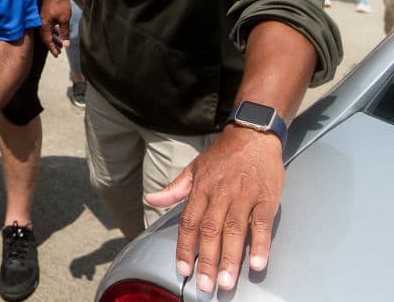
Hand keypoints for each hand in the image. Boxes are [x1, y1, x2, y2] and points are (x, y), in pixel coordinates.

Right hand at [38, 0, 71, 55]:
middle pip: (45, 37)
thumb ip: (64, 33)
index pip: (47, 40)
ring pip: (48, 31)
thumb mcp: (64, 20)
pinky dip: (53, 31)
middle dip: (52, 44)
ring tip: (61, 44)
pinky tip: (59, 32)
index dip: (52, 48)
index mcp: (44, 24)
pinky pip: (49, 26)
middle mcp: (41, 22)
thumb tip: (66, 45)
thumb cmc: (61, 4)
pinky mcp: (47, 14)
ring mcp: (43, 18)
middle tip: (59, 52)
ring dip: (54, 38)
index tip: (57, 55)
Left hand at [145, 126, 284, 293]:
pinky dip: (260, 244)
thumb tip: (151, 199)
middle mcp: (221, 194)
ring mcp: (244, 196)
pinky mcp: (266, 198)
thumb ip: (175, 189)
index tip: (183, 269)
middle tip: (206, 284)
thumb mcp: (194, 168)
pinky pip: (262, 224)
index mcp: (201, 189)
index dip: (185, 247)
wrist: (252, 134)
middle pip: (211, 231)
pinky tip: (257, 263)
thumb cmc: (223, 155)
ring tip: (227, 282)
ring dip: (231, 258)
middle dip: (207, 261)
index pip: (189, 222)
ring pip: (235, 230)